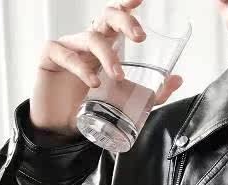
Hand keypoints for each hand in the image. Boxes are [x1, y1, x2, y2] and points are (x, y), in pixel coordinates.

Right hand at [29, 0, 183, 138]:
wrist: (62, 128)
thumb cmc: (90, 108)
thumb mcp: (125, 102)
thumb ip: (152, 94)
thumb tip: (178, 79)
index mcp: (104, 47)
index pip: (115, 19)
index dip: (127, 6)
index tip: (141, 0)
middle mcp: (87, 42)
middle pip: (105, 18)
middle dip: (124, 22)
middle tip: (140, 38)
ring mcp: (68, 47)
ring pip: (91, 39)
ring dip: (109, 56)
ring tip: (119, 77)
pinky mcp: (50, 58)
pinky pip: (66, 54)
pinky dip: (82, 68)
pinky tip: (94, 83)